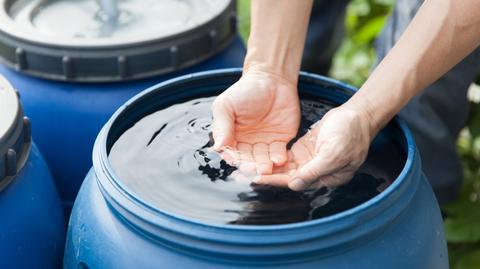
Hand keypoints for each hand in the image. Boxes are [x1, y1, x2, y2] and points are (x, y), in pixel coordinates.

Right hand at [211, 69, 300, 174]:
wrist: (272, 78)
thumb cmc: (246, 90)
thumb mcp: (227, 105)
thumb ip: (222, 126)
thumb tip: (218, 147)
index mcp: (231, 136)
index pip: (231, 152)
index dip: (234, 158)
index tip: (236, 161)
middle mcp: (247, 143)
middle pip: (248, 160)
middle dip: (250, 166)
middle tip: (254, 169)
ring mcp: (264, 143)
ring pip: (263, 160)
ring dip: (265, 166)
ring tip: (267, 168)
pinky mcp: (280, 141)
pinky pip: (279, 154)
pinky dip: (279, 159)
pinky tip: (279, 160)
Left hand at [255, 106, 373, 190]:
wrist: (358, 114)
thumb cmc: (350, 133)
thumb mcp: (333, 153)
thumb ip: (314, 170)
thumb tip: (294, 185)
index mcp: (326, 177)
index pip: (297, 182)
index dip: (277, 181)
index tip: (258, 179)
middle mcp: (317, 172)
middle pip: (289, 177)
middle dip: (269, 176)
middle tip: (247, 174)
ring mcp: (311, 161)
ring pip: (286, 168)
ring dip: (269, 168)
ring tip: (249, 167)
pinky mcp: (305, 150)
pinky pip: (288, 158)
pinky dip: (275, 158)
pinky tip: (260, 157)